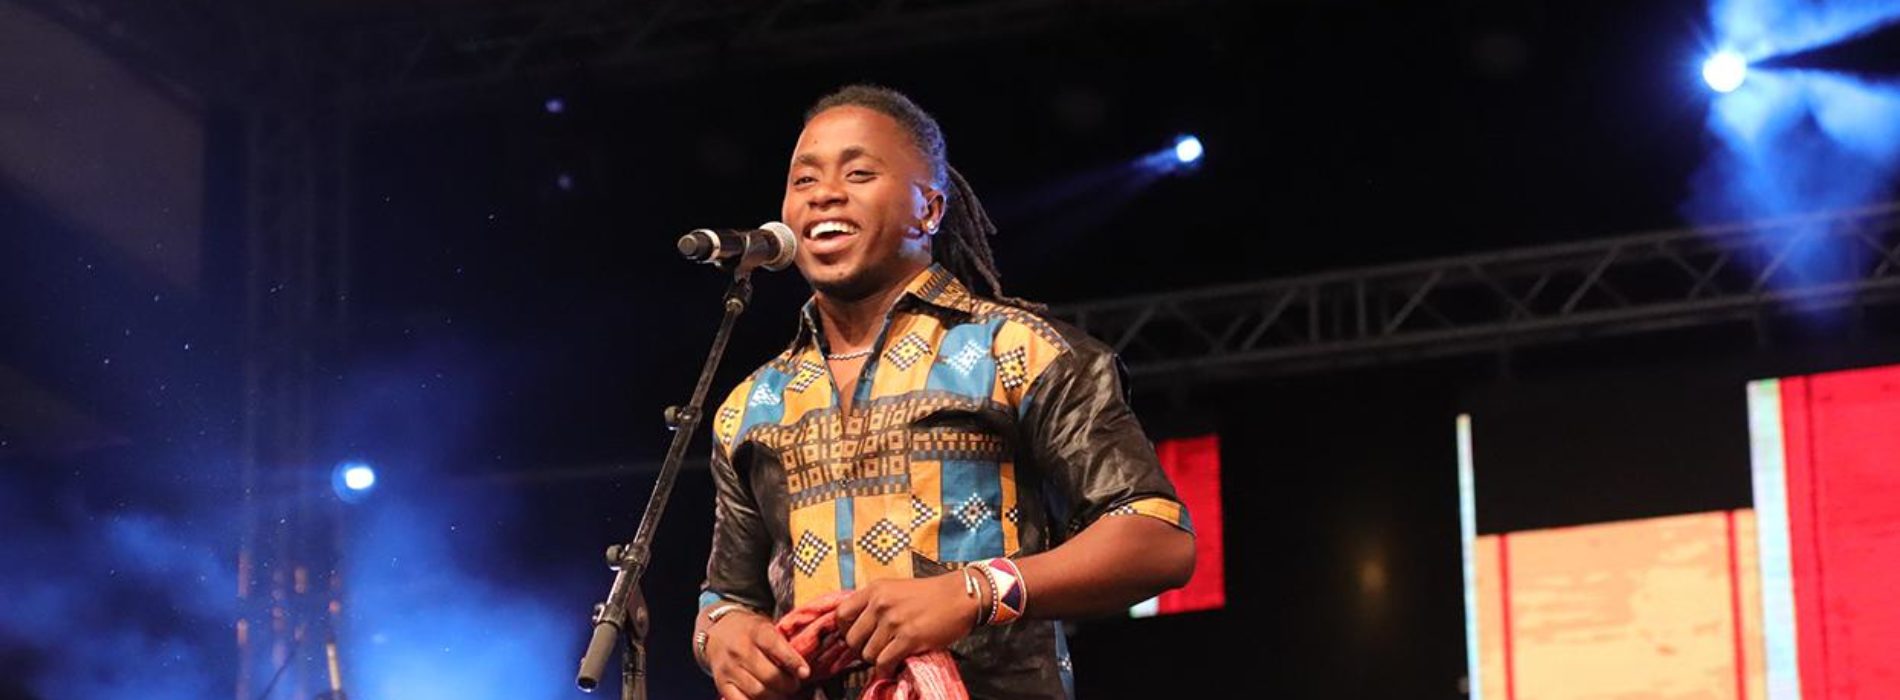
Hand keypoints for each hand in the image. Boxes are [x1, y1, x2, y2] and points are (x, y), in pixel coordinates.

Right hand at [704, 612, 809, 699]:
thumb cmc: (750, 631)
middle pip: (770, 676)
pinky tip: (766, 699)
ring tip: (783, 694)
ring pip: (758, 692)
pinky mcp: (722, 683)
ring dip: (776, 697)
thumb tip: (802, 671)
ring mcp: (729, 668)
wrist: (718, 630)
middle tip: (794, 685)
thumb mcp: (767, 627)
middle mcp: (740, 650)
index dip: (793, 662)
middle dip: (789, 685)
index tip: (805, 673)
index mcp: (756, 632)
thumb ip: (783, 646)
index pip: (777, 647)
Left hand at [835, 574, 977, 678]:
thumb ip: (874, 603)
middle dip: (861, 649)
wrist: (960, 596)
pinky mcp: (909, 638)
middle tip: (875, 650)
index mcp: (875, 590)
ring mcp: (894, 621)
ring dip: (877, 659)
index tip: (856, 636)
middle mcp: (880, 604)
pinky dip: (887, 669)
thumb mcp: (895, 589)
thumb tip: (856, 627)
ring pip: (868, 654)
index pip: (841, 614)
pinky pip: (884, 662)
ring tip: (890, 655)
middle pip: (852, 639)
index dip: (844, 630)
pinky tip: (895, 665)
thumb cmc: (930, 595)